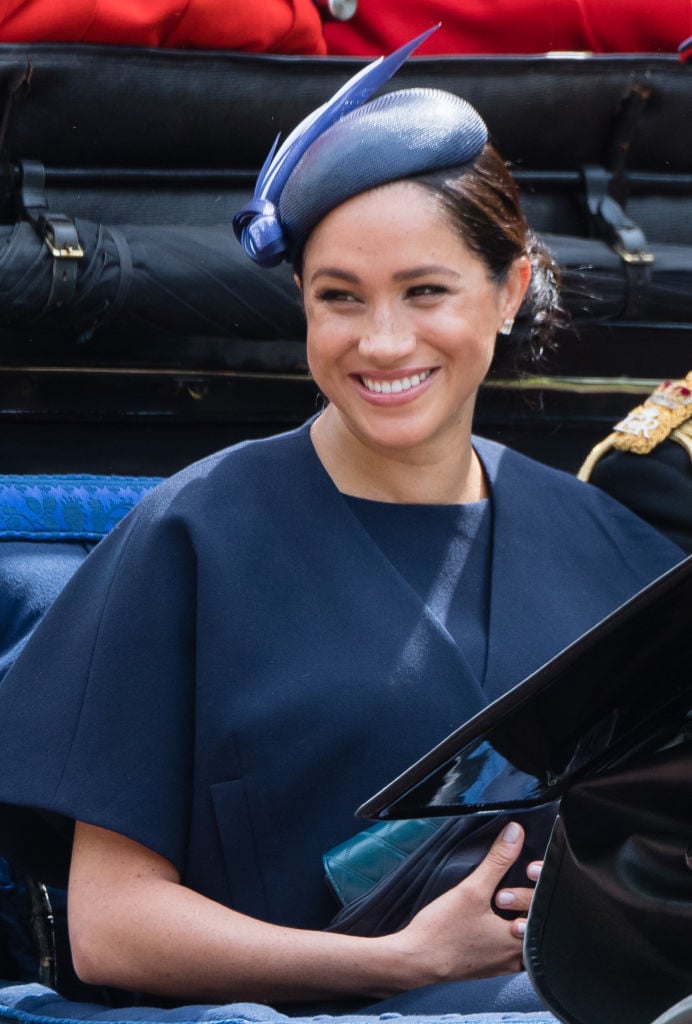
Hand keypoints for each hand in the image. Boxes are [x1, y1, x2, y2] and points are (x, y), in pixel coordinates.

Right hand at [391, 821, 532, 985]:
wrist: (415, 962)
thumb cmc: (442, 932)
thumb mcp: (472, 890)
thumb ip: (498, 861)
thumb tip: (515, 834)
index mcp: (520, 942)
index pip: (545, 908)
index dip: (539, 884)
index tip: (526, 870)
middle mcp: (516, 958)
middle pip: (535, 921)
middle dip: (524, 897)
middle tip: (504, 889)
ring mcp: (502, 965)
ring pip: (521, 935)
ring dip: (513, 914)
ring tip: (496, 901)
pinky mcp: (487, 967)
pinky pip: (505, 946)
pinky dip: (501, 929)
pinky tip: (485, 919)